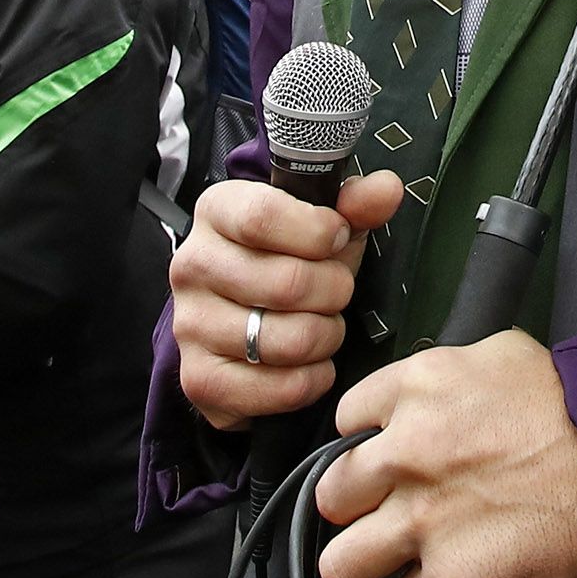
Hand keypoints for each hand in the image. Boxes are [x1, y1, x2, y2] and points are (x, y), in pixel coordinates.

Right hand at [173, 171, 402, 430]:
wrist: (245, 315)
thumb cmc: (290, 257)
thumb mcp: (324, 221)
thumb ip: (357, 202)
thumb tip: (386, 190)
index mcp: (216, 211)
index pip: (262, 218)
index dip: (317, 232)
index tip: (338, 238)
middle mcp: (192, 266)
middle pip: (287, 283)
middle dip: (335, 290)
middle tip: (337, 290)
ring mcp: (190, 326)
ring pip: (290, 340)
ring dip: (326, 335)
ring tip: (323, 324)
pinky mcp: (201, 380)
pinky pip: (283, 387)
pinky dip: (314, 378)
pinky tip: (311, 361)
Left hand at [314, 330, 576, 577]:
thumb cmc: (574, 406)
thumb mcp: (497, 356)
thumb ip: (440, 379)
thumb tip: (416, 402)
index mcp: (417, 386)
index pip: (345, 423)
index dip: (371, 444)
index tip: (390, 458)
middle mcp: (407, 451)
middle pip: (331, 495)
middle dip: (360, 505)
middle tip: (394, 509)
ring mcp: (422, 520)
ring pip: (341, 563)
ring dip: (375, 559)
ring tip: (411, 554)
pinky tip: (463, 568)